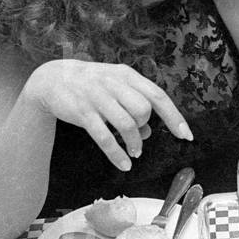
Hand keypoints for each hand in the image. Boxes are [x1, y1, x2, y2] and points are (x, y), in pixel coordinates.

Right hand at [23, 59, 192, 170]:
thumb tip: (150, 131)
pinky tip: (123, 164)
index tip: (186, 135)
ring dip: (134, 143)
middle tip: (138, 137)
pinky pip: (105, 137)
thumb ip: (134, 104)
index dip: (174, 116)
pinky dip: (117, 154)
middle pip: (143, 110)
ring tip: (134, 153)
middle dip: (145, 128)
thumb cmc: (91, 84)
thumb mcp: (115, 87)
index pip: (157, 95)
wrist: (52, 78)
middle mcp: (114, 83)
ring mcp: (97, 97)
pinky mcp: (82, 112)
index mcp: (127, 75)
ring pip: (127, 125)